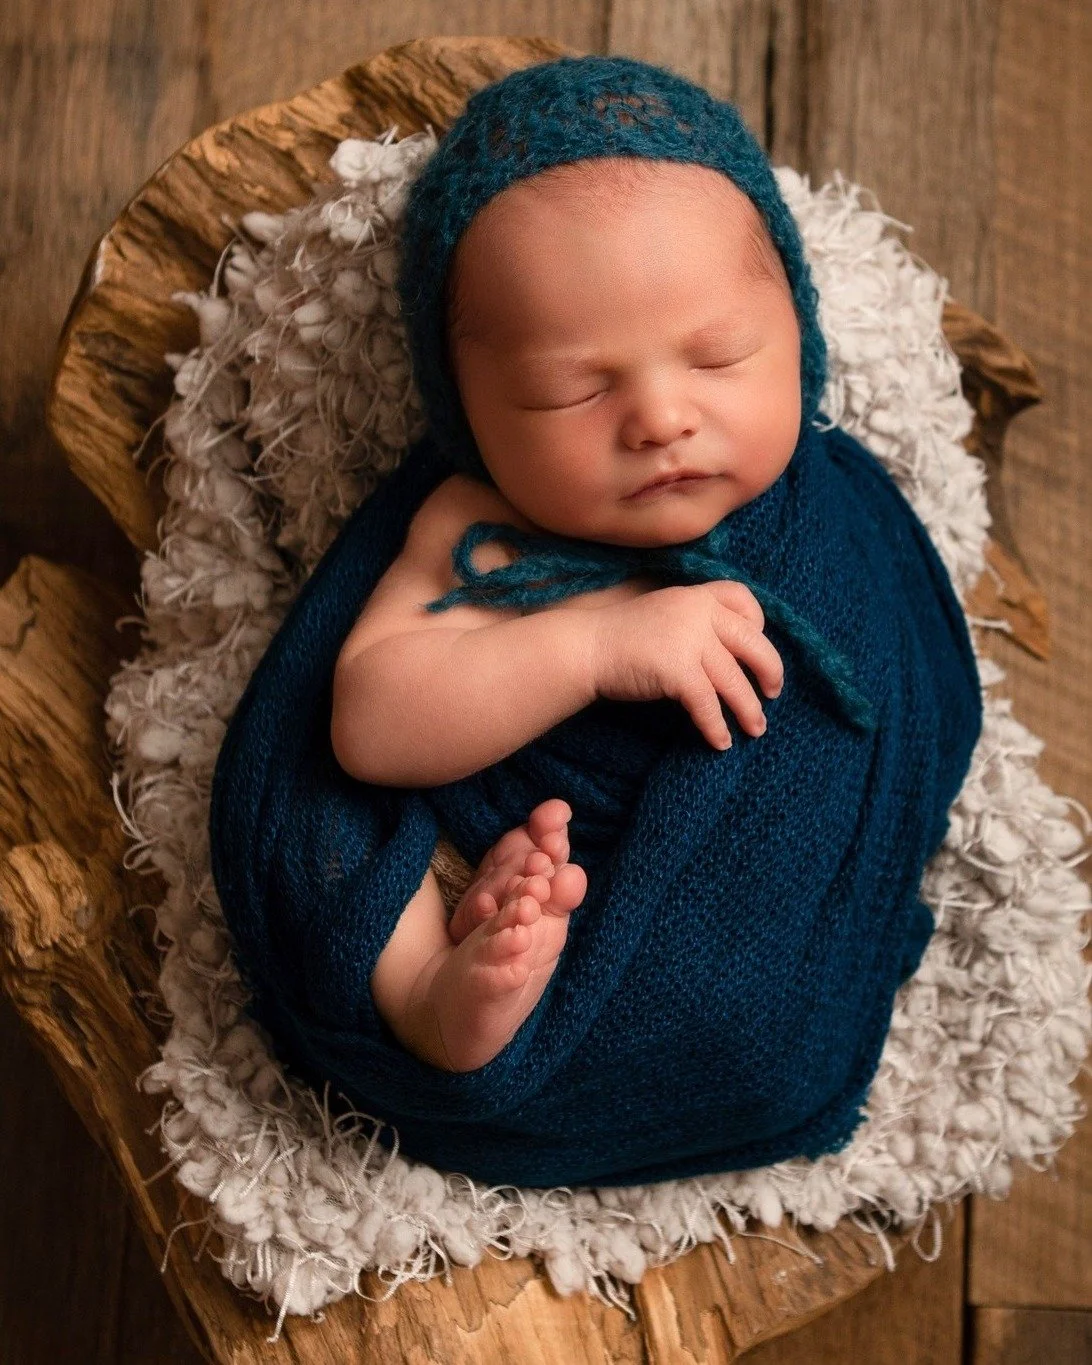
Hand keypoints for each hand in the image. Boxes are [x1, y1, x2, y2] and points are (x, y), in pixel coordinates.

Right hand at [588, 581, 783, 747]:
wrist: (586, 647)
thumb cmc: (621, 637)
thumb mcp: (664, 613)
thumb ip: (693, 621)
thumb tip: (731, 654)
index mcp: (695, 596)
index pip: (742, 598)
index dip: (758, 623)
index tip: (755, 647)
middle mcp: (697, 612)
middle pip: (753, 642)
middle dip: (770, 671)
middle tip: (773, 694)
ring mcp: (688, 640)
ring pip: (734, 680)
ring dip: (749, 710)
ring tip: (755, 729)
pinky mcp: (677, 670)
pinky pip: (708, 704)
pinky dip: (716, 727)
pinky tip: (720, 742)